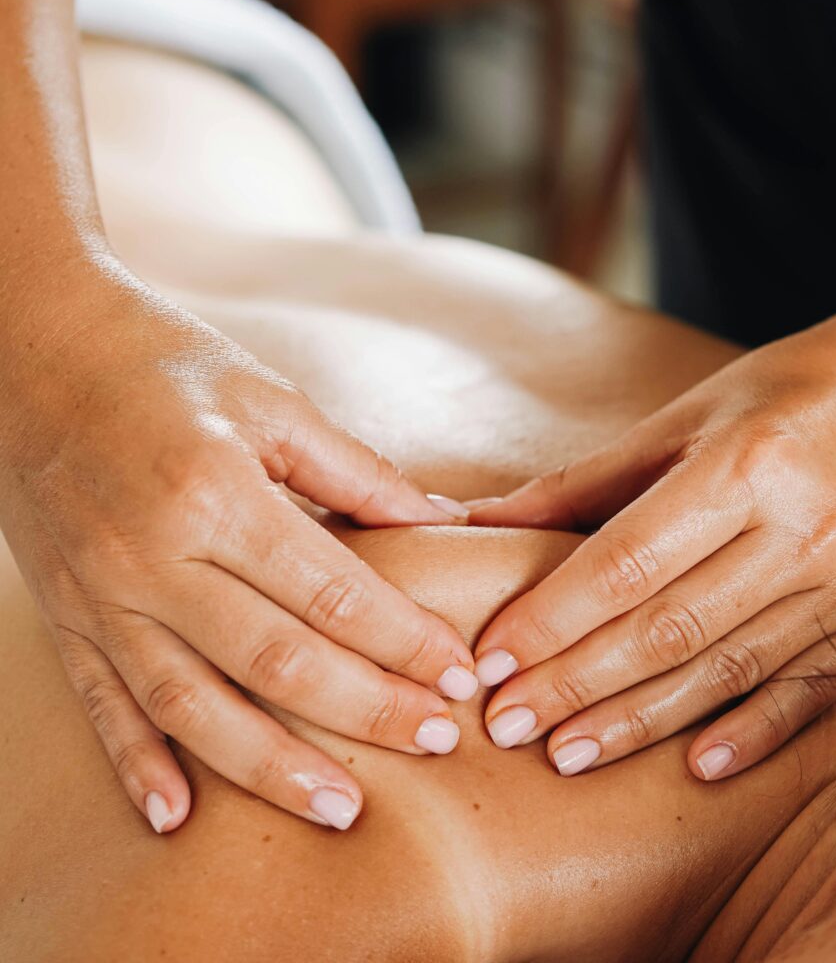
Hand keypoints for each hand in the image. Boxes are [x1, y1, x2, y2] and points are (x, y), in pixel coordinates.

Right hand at [0, 258, 475, 832]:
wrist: (35, 353)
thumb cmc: (168, 367)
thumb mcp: (272, 404)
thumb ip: (357, 472)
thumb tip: (440, 520)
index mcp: (215, 493)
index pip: (332, 593)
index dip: (405, 641)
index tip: (459, 676)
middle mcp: (152, 556)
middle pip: (276, 660)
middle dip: (366, 711)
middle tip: (437, 741)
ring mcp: (100, 596)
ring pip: (192, 706)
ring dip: (271, 768)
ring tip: (341, 810)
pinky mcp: (65, 615)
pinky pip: (101, 703)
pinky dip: (138, 764)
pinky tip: (179, 816)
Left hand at [469, 298, 835, 779]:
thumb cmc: (776, 401)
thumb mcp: (678, 421)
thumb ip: (580, 484)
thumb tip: (477, 522)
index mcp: (746, 465)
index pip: (627, 562)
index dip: (551, 618)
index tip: (492, 661)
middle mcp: (805, 531)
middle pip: (669, 628)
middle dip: (577, 682)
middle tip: (508, 721)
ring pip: (726, 672)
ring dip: (640, 721)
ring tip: (566, 752)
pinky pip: (807, 695)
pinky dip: (749, 736)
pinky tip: (691, 767)